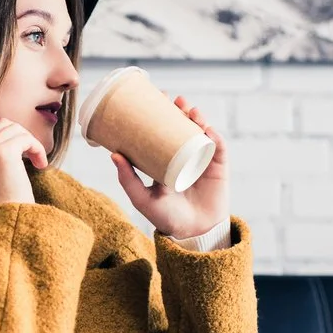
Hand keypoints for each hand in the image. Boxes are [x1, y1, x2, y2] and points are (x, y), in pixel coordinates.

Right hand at [0, 118, 48, 214]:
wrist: (8, 223)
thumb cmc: (4, 204)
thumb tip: (12, 129)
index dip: (13, 139)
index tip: (23, 157)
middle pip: (5, 125)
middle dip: (23, 138)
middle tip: (33, 158)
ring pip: (17, 130)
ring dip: (32, 144)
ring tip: (39, 163)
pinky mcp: (3, 153)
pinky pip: (26, 139)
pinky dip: (37, 149)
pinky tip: (41, 165)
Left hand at [111, 95, 228, 239]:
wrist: (192, 233)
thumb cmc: (165, 217)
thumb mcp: (142, 198)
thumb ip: (128, 179)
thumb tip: (114, 154)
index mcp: (166, 158)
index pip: (163, 130)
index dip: (162, 114)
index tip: (155, 99)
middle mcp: (185, 155)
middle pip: (184, 126)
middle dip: (180, 109)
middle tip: (173, 100)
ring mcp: (202, 159)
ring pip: (202, 132)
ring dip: (197, 117)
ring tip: (189, 109)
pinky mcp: (218, 167)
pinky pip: (218, 147)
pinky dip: (214, 136)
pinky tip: (206, 129)